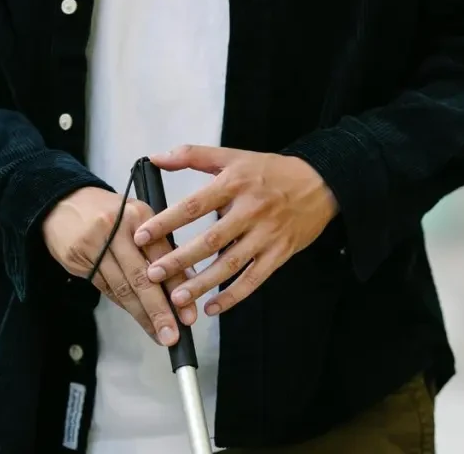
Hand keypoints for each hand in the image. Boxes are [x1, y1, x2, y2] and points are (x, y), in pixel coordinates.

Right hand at [42, 187, 196, 344]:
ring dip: (141, 315)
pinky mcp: (78, 260)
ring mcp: (94, 246)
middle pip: (140, 277)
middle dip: (158, 310)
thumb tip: (188, 279)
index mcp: (138, 216)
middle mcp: (116, 230)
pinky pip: (106, 289)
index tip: (188, 315)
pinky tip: (138, 318)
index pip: (162, 256)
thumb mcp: (139, 218)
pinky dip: (124, 305)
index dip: (177, 288)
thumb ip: (162, 246)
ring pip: (122, 289)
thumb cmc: (111, 212)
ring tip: (158, 335)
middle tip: (172, 335)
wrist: (63, 202)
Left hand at [134, 146, 338, 315]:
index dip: (166, 222)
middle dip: (179, 259)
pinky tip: (212, 307)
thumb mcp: (233, 156)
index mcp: (234, 184)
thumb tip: (155, 158)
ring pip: (230, 264)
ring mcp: (266, 235)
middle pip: (209, 239)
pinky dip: (233, 296)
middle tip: (152, 275)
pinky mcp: (280, 254)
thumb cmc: (271, 171)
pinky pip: (254, 279)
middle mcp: (250, 210)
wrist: (322, 182)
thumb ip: (192, 156)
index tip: (141, 236)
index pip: (193, 205)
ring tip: (177, 298)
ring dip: (202, 283)